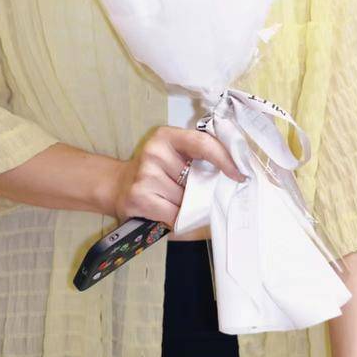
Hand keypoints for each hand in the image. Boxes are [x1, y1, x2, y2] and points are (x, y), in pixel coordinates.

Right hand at [109, 125, 245, 226]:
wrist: (116, 185)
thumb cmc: (154, 171)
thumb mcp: (172, 154)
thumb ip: (197, 157)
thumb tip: (234, 175)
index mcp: (166, 136)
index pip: (202, 143)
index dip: (225, 158)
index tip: (240, 174)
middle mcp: (154, 152)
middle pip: (196, 178)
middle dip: (204, 191)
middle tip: (204, 195)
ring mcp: (146, 175)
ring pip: (186, 200)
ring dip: (190, 207)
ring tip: (177, 203)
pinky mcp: (139, 198)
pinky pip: (174, 216)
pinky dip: (181, 221)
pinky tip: (172, 216)